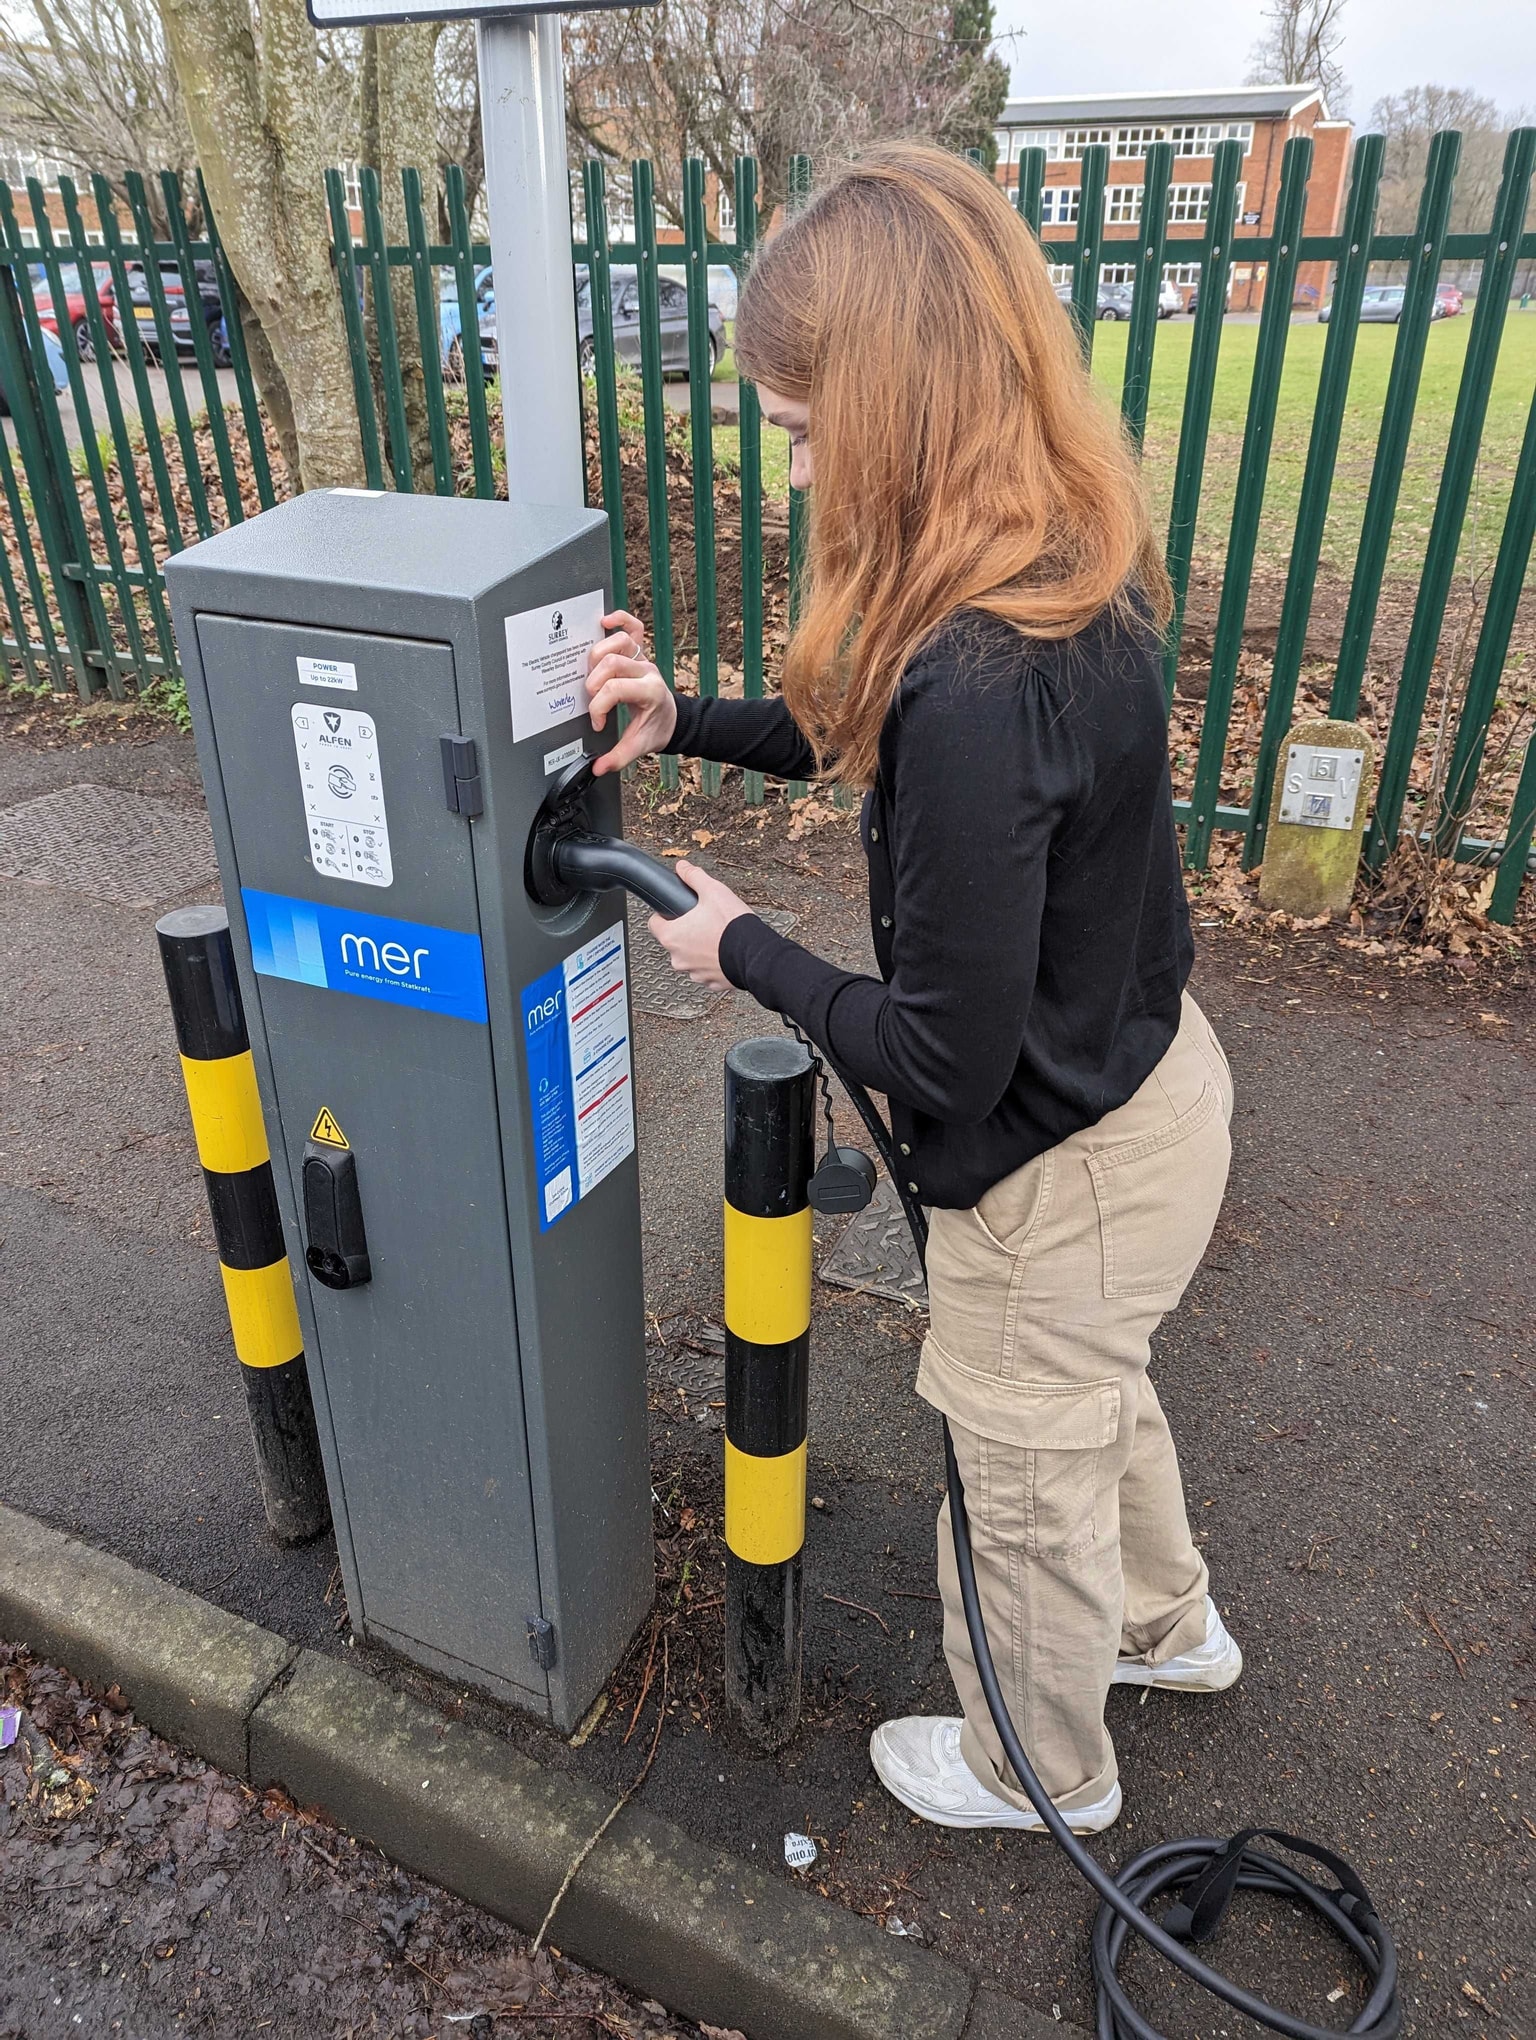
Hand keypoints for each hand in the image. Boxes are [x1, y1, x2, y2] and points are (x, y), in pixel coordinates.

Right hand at [586, 609, 677, 773]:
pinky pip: (633, 626)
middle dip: (594, 684)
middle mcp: (647, 670)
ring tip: (592, 676)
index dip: (598, 706)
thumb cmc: (657, 729)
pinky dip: (619, 619)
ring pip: (618, 642)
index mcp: (649, 691)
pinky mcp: (640, 652)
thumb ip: (619, 758)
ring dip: (598, 656)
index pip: (615, 688)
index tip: (597, 723)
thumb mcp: (640, 746)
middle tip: (593, 702)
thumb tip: (598, 768)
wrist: (675, 720)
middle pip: (611, 662)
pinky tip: (604, 622)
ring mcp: (644, 658)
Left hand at [647, 860, 752, 989]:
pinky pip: (707, 970)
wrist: (756, 955)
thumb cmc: (732, 926)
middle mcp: (678, 958)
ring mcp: (694, 972)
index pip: (655, 923)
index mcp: (672, 936)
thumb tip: (683, 868)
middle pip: (674, 940)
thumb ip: (693, 877)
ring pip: (690, 957)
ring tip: (718, 936)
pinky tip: (726, 951)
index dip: (666, 914)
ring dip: (700, 948)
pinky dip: (714, 961)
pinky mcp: (711, 983)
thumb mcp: (713, 891)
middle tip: (705, 921)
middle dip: (686, 931)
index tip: (678, 911)